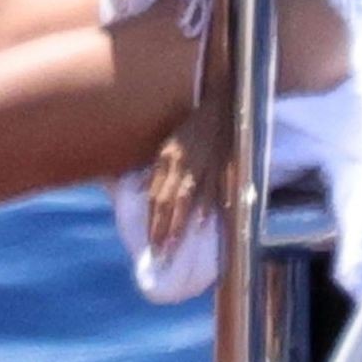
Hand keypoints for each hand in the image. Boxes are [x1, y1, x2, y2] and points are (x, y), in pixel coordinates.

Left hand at [146, 101, 227, 255]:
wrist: (221, 107)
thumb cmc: (193, 128)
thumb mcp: (168, 144)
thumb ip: (156, 170)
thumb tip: (140, 190)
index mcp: (166, 158)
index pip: (155, 195)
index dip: (152, 220)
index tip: (150, 243)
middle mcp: (180, 164)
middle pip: (168, 200)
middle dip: (162, 228)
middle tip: (159, 253)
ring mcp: (201, 166)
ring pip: (187, 198)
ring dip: (180, 223)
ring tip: (174, 245)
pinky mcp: (221, 166)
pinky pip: (214, 190)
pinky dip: (208, 207)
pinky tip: (203, 223)